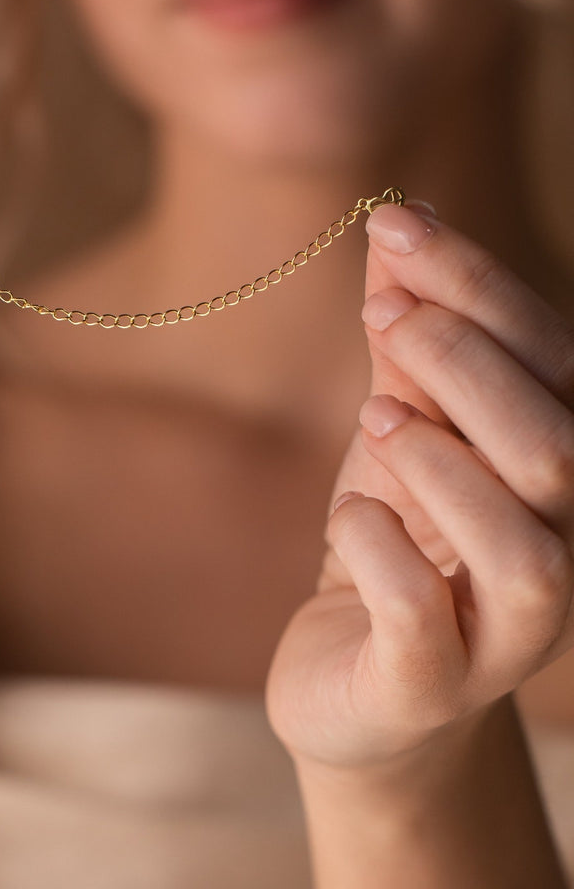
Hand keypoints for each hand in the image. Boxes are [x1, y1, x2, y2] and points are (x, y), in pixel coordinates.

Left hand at [266, 200, 573, 768]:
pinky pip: (422, 618)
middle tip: (383, 312)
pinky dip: (380, 551)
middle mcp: (560, 553)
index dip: (478, 284)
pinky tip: (352, 517)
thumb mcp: (394, 432)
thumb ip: (405, 347)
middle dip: (468, 362)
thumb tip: (403, 224)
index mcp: (556, 474)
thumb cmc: (388, 543)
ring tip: (375, 419)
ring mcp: (504, 634)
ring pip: (526, 550)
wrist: (352, 673)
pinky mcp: (430, 683)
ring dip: (445, 465)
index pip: (552, 362)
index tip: (394, 222)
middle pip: (559, 450)